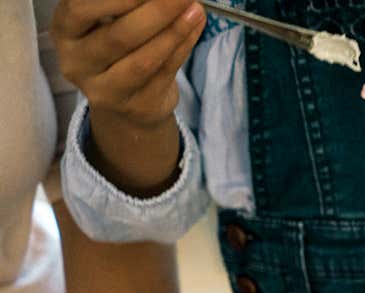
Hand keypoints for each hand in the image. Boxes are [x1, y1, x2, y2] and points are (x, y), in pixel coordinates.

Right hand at [52, 0, 204, 127]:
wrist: (125, 102)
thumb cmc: (116, 45)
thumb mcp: (107, 18)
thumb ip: (126, 4)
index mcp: (64, 31)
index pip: (81, 9)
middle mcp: (77, 62)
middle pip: (119, 36)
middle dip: (156, 11)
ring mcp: (105, 90)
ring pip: (145, 60)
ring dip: (175, 31)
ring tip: (195, 9)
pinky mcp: (136, 106)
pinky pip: (165, 74)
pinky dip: (184, 47)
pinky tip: (195, 26)